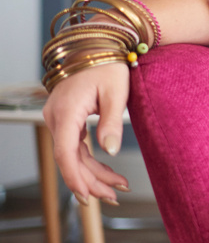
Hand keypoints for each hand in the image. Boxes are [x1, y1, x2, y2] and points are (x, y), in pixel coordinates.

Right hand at [41, 63, 130, 204]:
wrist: (99, 44)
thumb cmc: (109, 64)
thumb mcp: (116, 91)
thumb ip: (112, 122)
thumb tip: (110, 152)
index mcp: (66, 111)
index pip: (65, 153)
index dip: (75, 177)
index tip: (87, 196)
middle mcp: (56, 117)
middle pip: (69, 159)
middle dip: (90, 181)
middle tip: (114, 197)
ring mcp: (59, 119)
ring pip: (73, 155)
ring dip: (93, 174)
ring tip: (117, 189)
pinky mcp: (67, 120)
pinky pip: (75, 146)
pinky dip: (90, 161)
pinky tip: (107, 174)